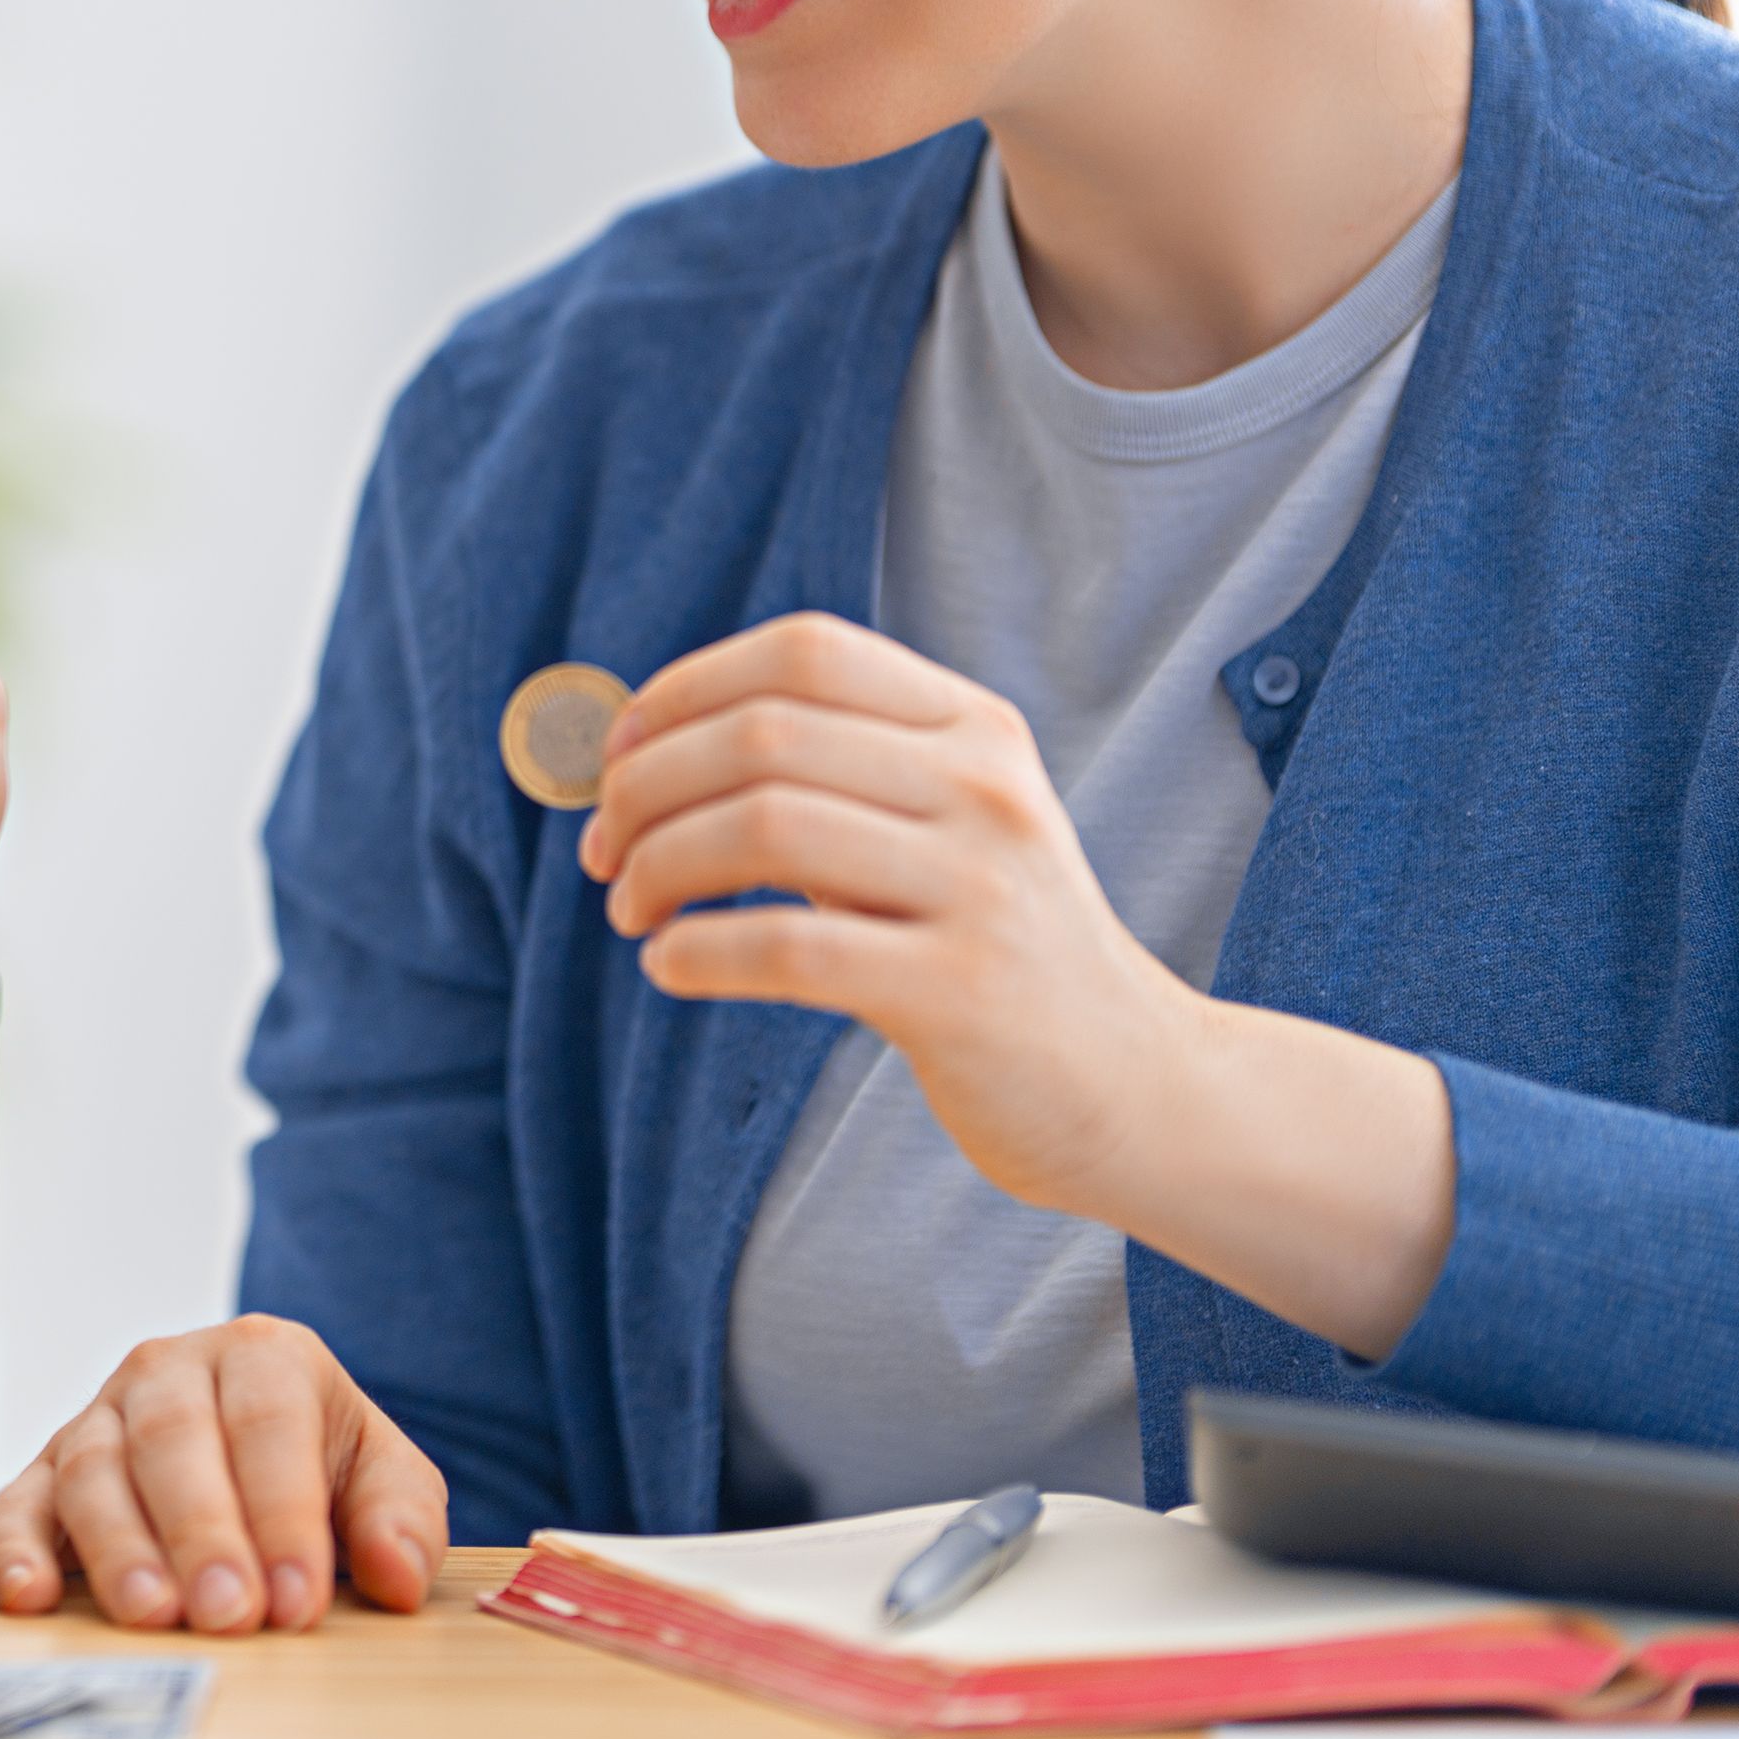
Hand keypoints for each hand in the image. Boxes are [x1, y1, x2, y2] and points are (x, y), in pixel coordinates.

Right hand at [0, 1317, 446, 1632]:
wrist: (258, 1441)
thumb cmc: (319, 1461)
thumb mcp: (383, 1475)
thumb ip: (401, 1518)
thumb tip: (397, 1574)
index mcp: (262, 1354)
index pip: (268, 1421)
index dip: (282, 1511)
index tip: (298, 1599)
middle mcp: (170, 1369)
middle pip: (173, 1439)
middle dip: (202, 1532)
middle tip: (228, 1613)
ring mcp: (100, 1414)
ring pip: (94, 1467)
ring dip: (119, 1546)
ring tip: (152, 1615)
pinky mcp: (47, 1468)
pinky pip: (19, 1499)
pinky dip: (13, 1547)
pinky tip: (27, 1596)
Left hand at [589, 612, 1457, 1352]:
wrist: (1137, 1085)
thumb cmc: (996, 947)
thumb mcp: (941, 827)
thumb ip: (831, 775)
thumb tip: (640, 748)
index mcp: (974, 728)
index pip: (803, 652)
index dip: (683, 690)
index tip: (614, 754)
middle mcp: (985, 789)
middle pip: (763, 735)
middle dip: (646, 787)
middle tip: (600, 851)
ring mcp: (981, 888)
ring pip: (764, 828)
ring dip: (657, 866)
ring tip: (629, 911)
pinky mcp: (963, 993)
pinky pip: (790, 950)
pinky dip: (699, 953)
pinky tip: (668, 967)